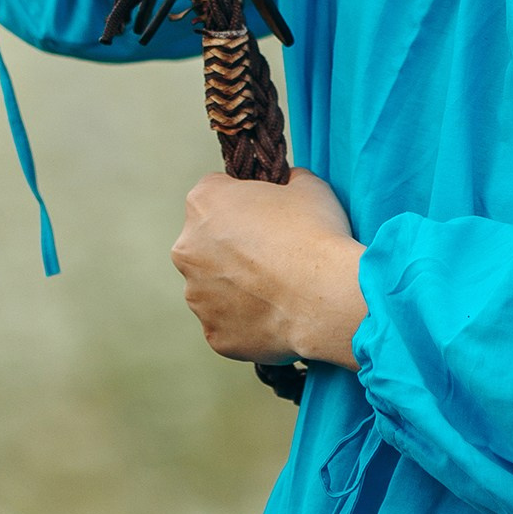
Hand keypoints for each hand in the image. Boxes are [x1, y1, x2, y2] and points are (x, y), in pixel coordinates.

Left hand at [170, 169, 367, 368]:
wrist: (325, 297)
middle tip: (274, 251)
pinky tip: (277, 312)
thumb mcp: (306, 183)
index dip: (243, 201)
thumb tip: (285, 184)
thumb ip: (284, 180)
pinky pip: (227, 322)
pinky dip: (247, 318)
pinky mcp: (213, 334)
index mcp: (203, 203)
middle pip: (207, 242)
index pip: (215, 192)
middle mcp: (187, 249)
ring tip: (279, 286)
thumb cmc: (314, 233)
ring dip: (237, 284)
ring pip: (214, 285)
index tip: (266, 212)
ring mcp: (197, 296)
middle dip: (233, 245)